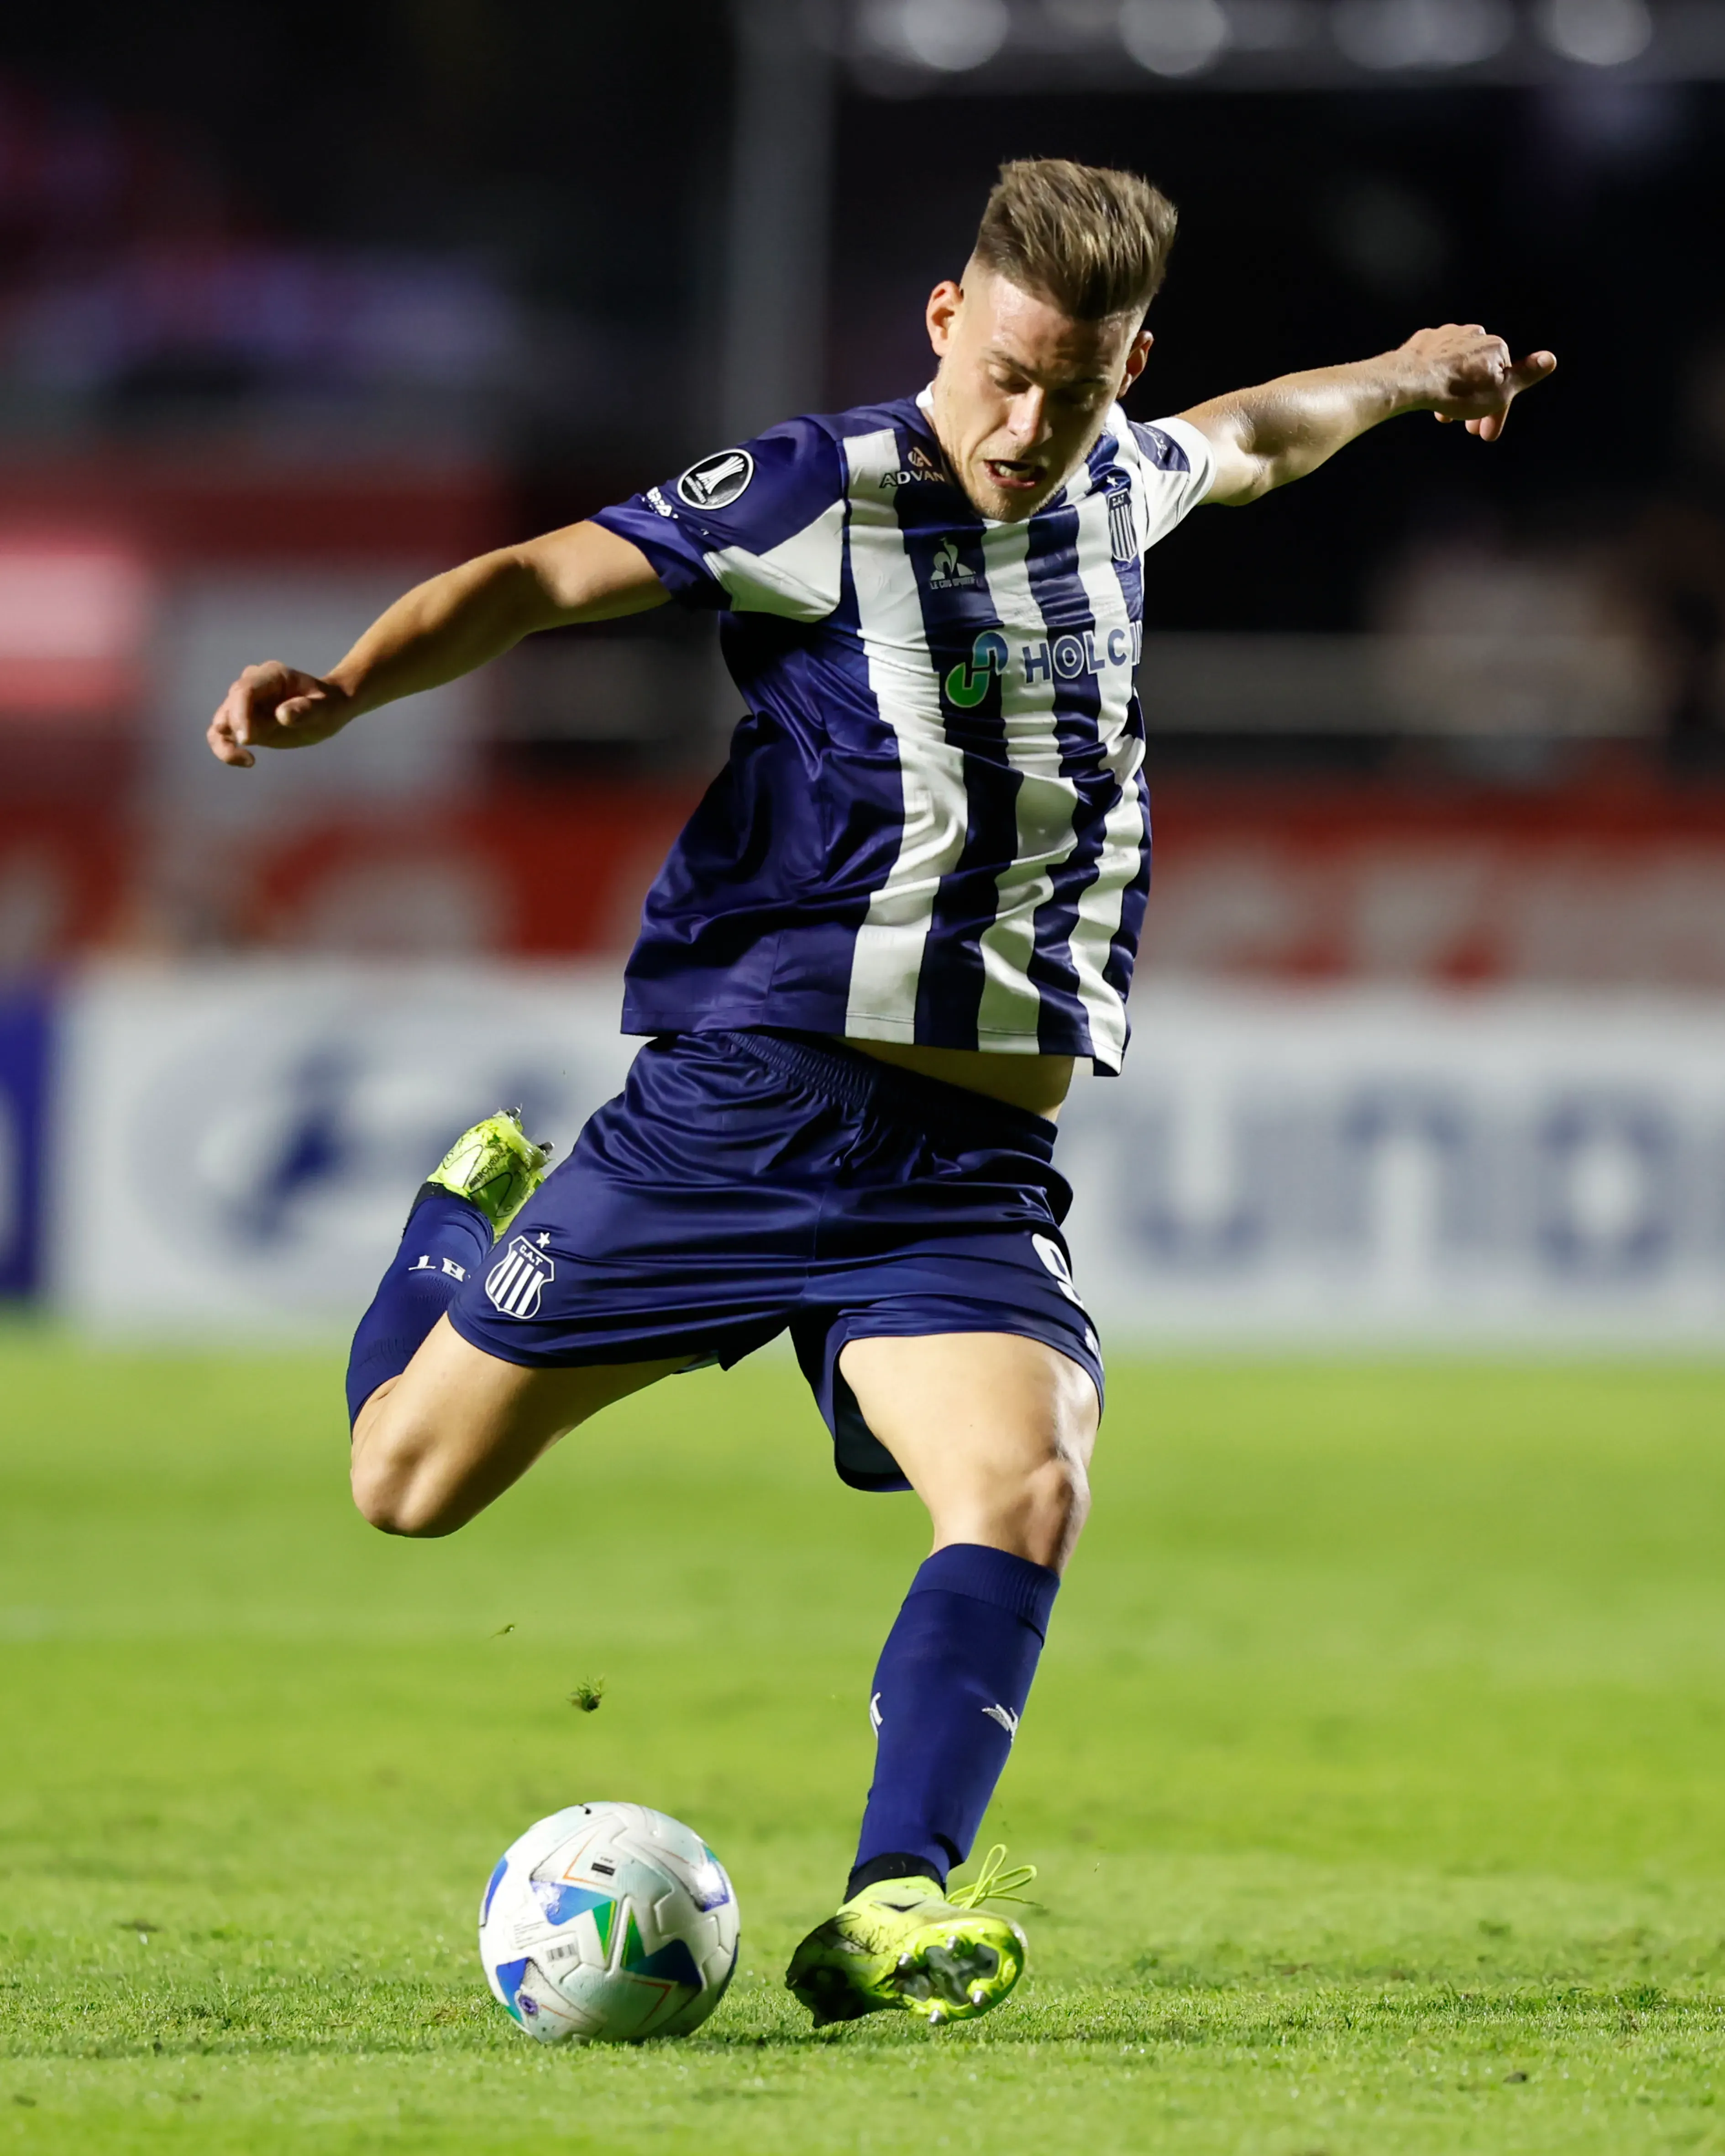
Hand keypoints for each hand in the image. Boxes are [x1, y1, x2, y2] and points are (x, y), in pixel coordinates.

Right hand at [207, 661, 356, 768]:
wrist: (326, 710)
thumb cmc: (327, 706)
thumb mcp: (324, 709)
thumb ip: (306, 709)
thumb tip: (283, 715)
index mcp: (271, 675)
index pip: (245, 690)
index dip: (241, 713)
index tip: (247, 739)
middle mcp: (253, 685)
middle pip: (230, 704)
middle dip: (235, 726)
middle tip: (250, 746)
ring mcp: (245, 703)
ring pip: (222, 720)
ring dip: (226, 742)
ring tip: (248, 760)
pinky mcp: (243, 722)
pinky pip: (222, 735)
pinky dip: (226, 748)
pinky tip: (249, 761)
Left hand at [1399, 323, 1556, 442]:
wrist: (1412, 380)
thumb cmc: (1456, 390)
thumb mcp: (1499, 391)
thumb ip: (1526, 374)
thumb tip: (1551, 358)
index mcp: (1495, 346)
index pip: (1503, 381)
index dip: (1497, 411)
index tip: (1487, 433)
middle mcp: (1474, 334)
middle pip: (1479, 374)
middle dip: (1475, 404)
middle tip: (1468, 428)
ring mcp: (1448, 335)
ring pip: (1458, 368)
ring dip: (1456, 393)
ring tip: (1445, 415)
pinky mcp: (1426, 341)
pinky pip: (1437, 362)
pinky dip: (1438, 379)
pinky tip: (1432, 394)